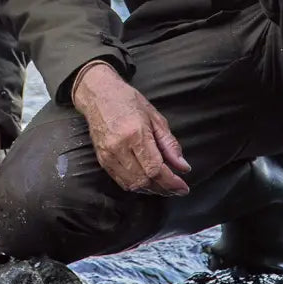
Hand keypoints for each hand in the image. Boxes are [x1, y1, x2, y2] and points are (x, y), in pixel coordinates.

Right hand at [72, 63, 189, 195]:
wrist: (98, 94)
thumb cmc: (129, 101)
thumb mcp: (155, 118)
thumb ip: (170, 144)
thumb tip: (183, 168)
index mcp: (135, 134)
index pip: (155, 169)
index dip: (171, 182)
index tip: (183, 187)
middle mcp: (119, 147)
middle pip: (144, 180)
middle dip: (164, 188)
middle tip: (176, 187)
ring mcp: (108, 154)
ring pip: (132, 184)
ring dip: (151, 189)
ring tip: (163, 185)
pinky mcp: (101, 159)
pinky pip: (121, 181)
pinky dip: (136, 185)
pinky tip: (147, 181)